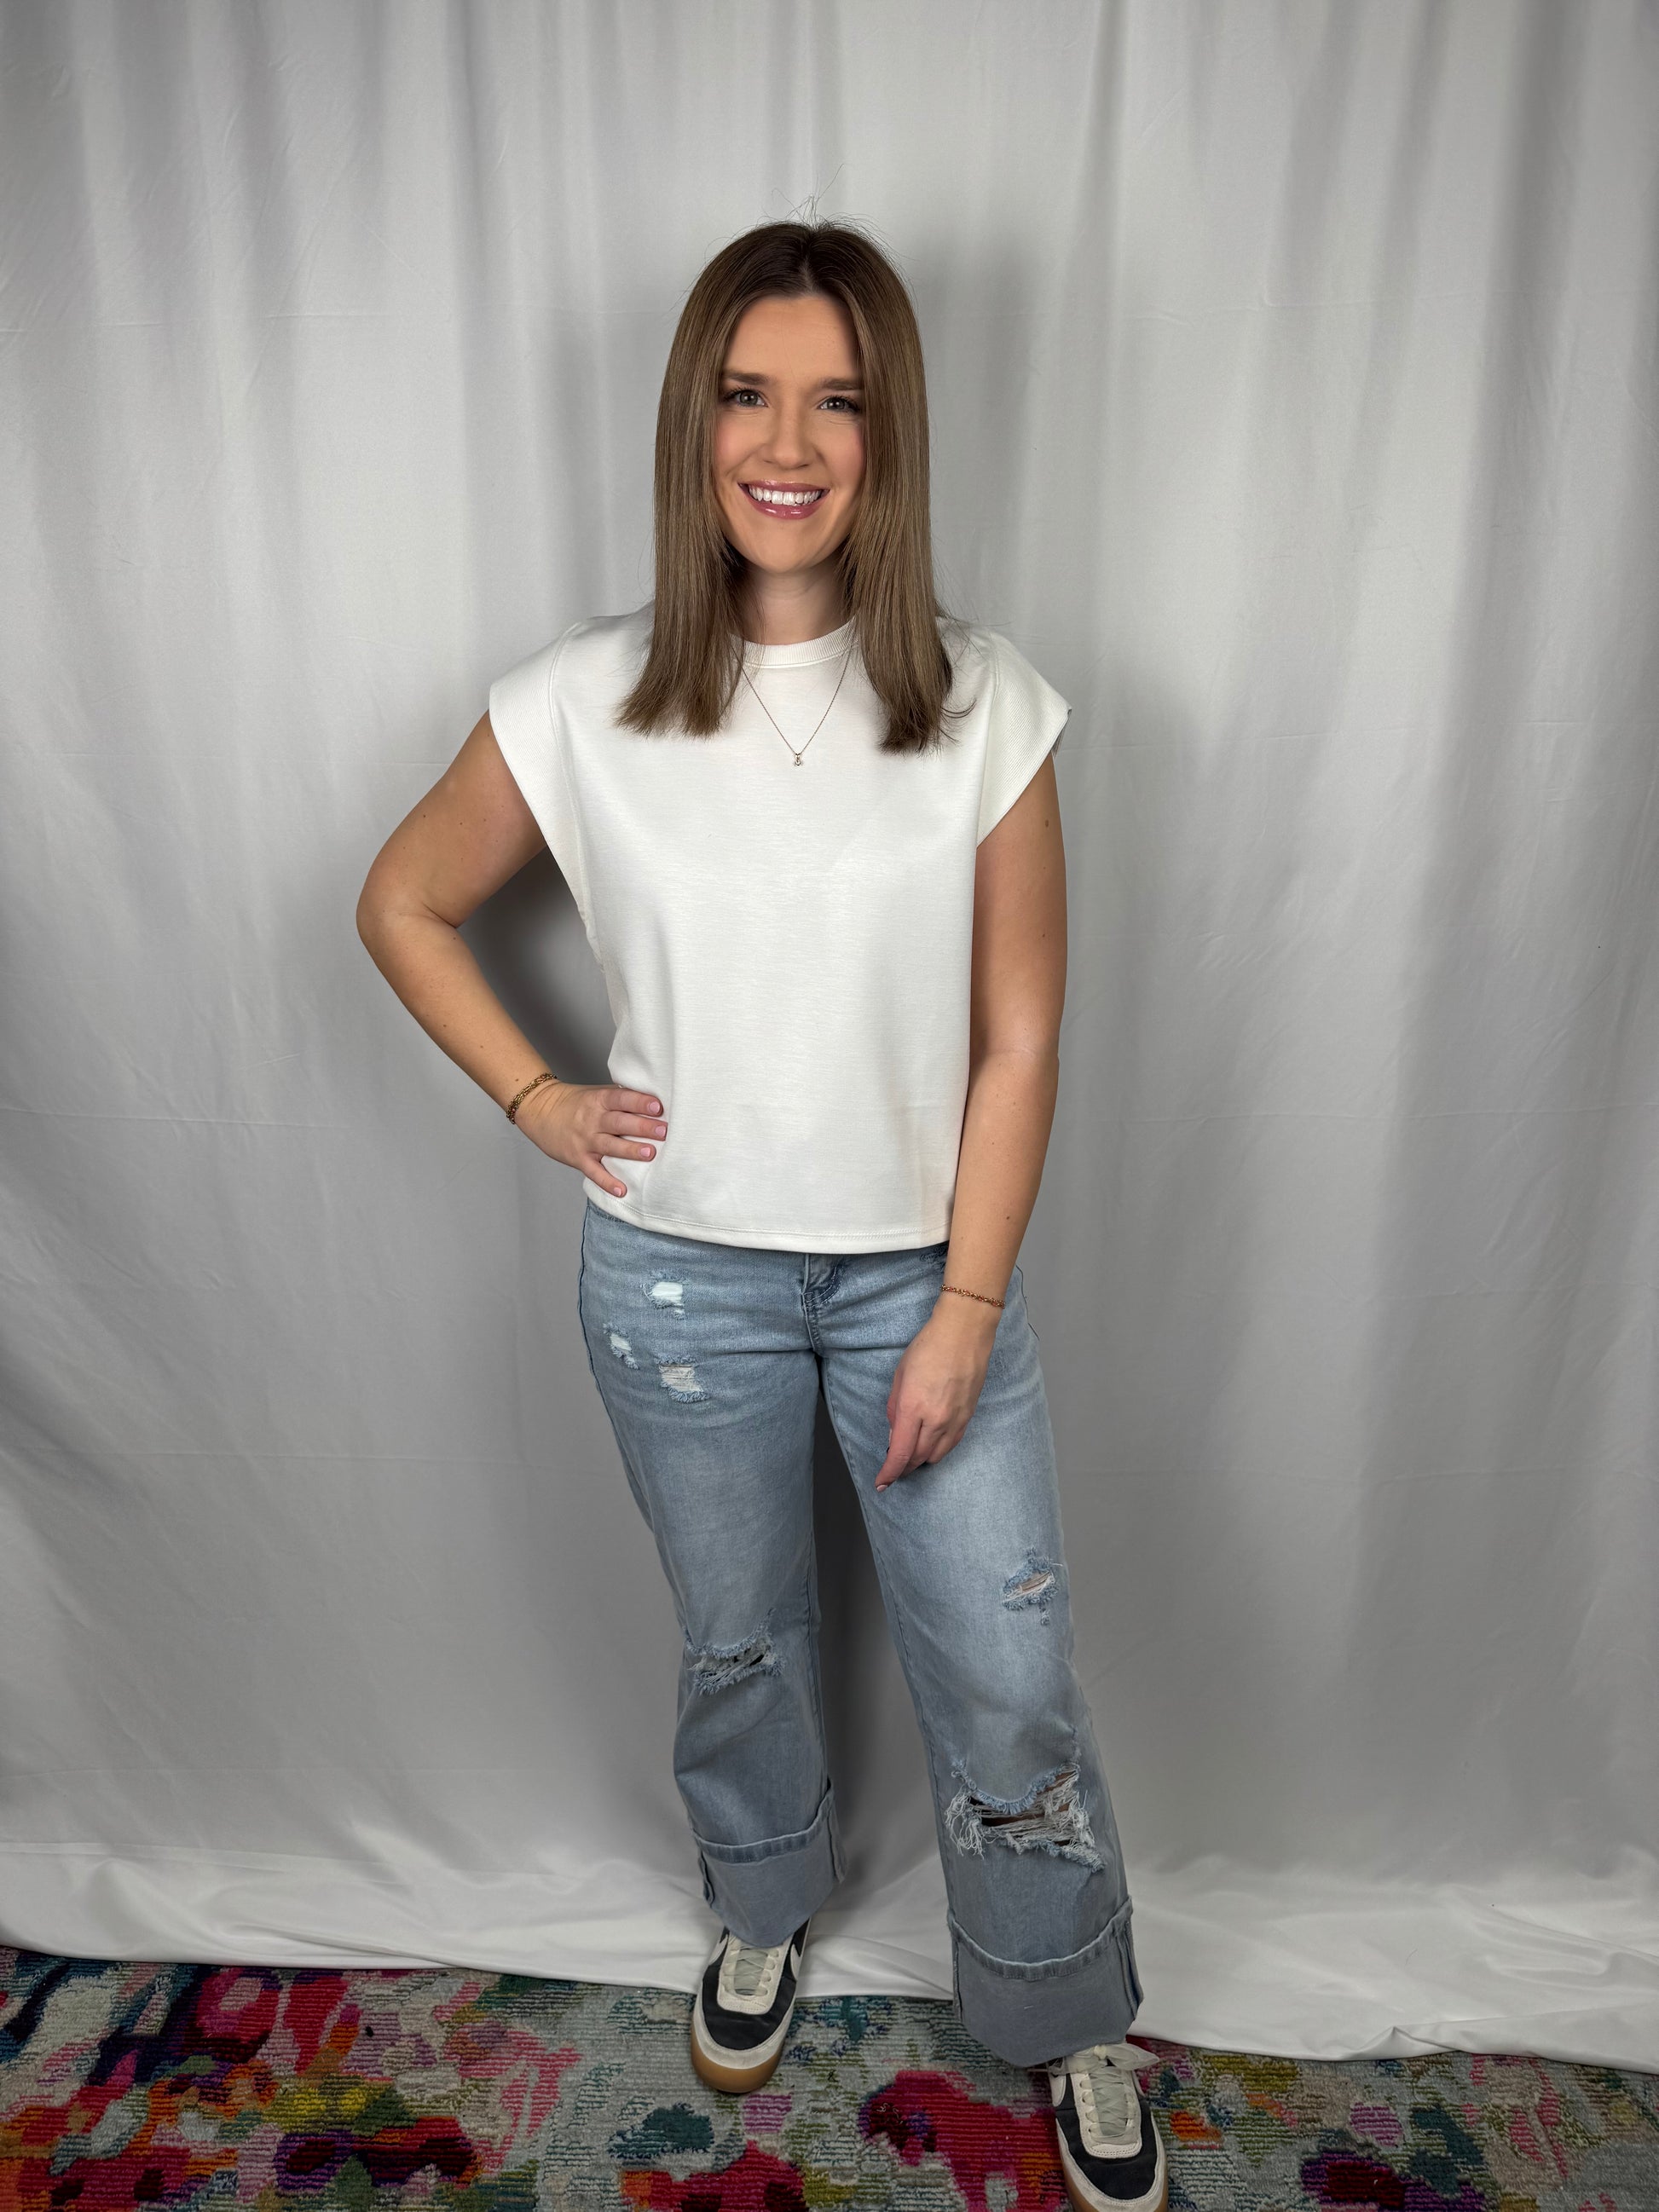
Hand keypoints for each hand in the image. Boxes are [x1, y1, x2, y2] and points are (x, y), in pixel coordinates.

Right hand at [514, 1080, 665, 1198]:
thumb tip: (655, 1104)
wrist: (540, 1111)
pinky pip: (594, 1172)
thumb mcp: (596, 1093)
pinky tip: (622, 1190)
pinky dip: (607, 1182)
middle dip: (642, 1127)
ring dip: (630, 1151)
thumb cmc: (576, 1103)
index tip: (657, 1106)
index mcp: (599, 1100)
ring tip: (650, 1153)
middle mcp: (592, 1120)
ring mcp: (585, 1140)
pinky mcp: (578, 1158)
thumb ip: (621, 1098)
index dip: (639, 1102)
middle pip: (619, 1123)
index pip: (621, 1099)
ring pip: (610, 1146)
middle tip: (663, 1131)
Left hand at [875, 1300, 998, 1489]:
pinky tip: (929, 1444)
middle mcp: (935, 1419)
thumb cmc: (928, 1347)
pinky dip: (937, 1450)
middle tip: (892, 1468)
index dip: (889, 1472)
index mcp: (913, 1408)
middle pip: (917, 1458)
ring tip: (909, 1455)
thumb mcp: (899, 1376)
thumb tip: (893, 1435)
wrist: (964, 1333)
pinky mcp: (968, 1416)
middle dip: (902, 1468)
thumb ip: (894, 1409)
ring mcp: (955, 1419)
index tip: (881, 1483)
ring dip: (919, 1460)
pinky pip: (951, 1444)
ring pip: (935, 1455)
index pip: (900, 1453)